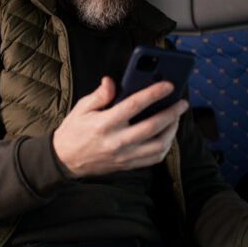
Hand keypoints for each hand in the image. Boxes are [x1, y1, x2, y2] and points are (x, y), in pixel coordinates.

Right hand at [52, 76, 188, 177]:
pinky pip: (153, 158)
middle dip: (171, 113)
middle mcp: (116, 141)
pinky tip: (167, 134)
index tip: (169, 85)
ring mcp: (124, 156)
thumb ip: (99, 95)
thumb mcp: (81, 108)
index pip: (134, 105)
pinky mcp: (127, 165)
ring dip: (172, 131)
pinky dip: (165, 146)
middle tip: (182, 103)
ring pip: (158, 145)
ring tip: (176, 118)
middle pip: (152, 126)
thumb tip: (111, 81)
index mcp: (104, 124)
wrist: (65, 160)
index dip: (153, 93)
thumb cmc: (75, 130)